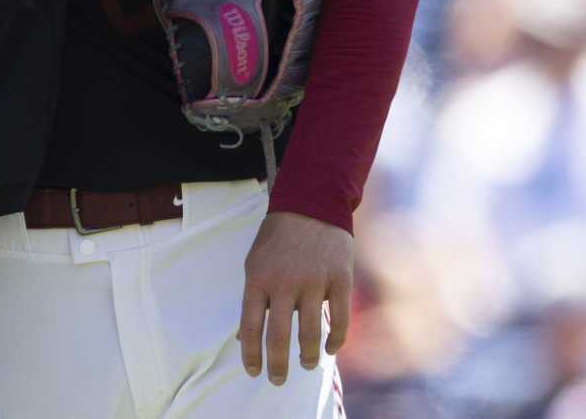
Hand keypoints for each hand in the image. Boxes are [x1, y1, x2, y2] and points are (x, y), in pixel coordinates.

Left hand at [239, 211, 350, 385]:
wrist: (312, 204)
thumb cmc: (278, 237)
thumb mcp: (255, 262)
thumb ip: (254, 297)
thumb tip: (245, 335)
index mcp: (258, 279)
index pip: (250, 327)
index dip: (251, 354)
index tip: (254, 371)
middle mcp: (285, 283)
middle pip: (279, 336)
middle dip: (278, 365)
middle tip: (278, 380)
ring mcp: (314, 282)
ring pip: (311, 333)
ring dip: (307, 356)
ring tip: (306, 364)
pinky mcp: (340, 280)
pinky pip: (340, 319)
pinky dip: (336, 340)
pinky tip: (331, 348)